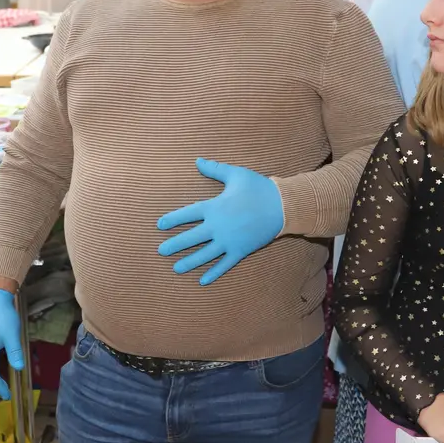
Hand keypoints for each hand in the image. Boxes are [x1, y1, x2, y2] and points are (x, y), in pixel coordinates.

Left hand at [156, 159, 283, 285]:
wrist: (283, 206)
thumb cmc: (259, 188)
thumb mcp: (236, 175)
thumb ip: (215, 169)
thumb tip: (197, 161)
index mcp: (214, 207)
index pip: (187, 214)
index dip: (173, 220)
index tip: (160, 226)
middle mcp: (218, 226)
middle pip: (191, 238)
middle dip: (175, 245)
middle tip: (161, 251)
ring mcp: (229, 241)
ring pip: (204, 255)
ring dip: (189, 262)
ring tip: (176, 268)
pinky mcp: (240, 251)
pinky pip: (224, 265)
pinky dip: (214, 273)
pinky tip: (202, 281)